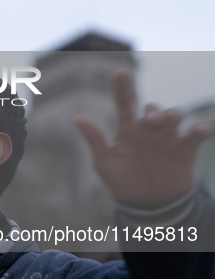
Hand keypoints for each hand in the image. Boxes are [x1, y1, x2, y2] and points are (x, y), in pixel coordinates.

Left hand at [75, 71, 211, 207]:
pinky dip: (200, 129)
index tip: (120, 73)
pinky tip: (199, 130)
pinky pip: (197, 133)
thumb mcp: (105, 162)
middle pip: (153, 109)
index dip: (122, 87)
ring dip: (173, 114)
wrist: (147, 205)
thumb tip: (78, 118)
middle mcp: (148, 129)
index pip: (124, 103)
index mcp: (127, 129)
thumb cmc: (123, 181)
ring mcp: (168, 138)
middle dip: (153, 111)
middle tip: (150, 121)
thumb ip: (95, 139)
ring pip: (174, 116)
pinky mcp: (186, 149)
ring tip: (169, 120)